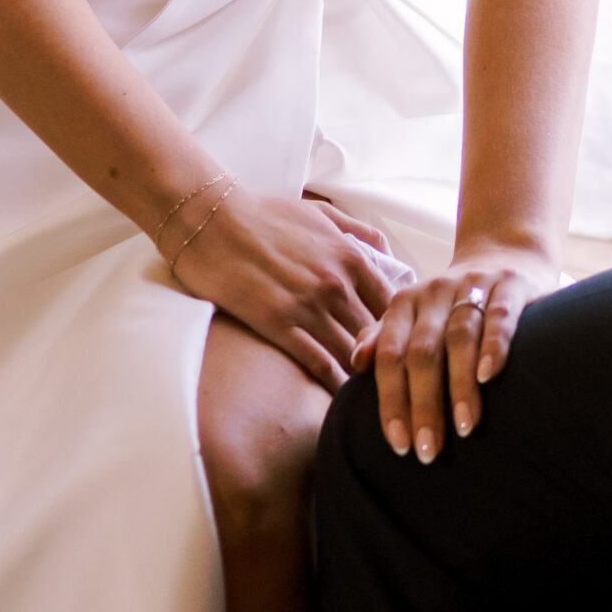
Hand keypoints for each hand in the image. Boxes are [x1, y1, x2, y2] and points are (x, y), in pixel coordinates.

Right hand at [163, 186, 403, 393]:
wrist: (213, 220)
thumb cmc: (265, 214)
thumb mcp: (319, 213)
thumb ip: (357, 230)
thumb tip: (386, 249)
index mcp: (351, 257)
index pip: (393, 305)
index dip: (398, 329)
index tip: (393, 345)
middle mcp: (337, 284)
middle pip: (378, 334)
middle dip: (385, 358)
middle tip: (389, 381)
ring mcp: (309, 307)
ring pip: (352, 354)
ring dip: (362, 376)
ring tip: (369, 396)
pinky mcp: (279, 326)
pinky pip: (319, 364)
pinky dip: (333, 384)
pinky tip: (339, 399)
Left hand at [351, 242, 556, 462]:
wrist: (505, 256)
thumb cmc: (452, 304)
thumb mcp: (414, 316)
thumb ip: (385, 338)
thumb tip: (357, 363)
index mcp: (405, 302)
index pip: (391, 355)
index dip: (392, 401)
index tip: (399, 446)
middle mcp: (434, 292)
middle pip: (422, 351)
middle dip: (424, 405)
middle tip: (428, 451)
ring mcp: (473, 285)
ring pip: (460, 337)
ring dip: (459, 385)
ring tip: (463, 428)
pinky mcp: (509, 285)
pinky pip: (499, 316)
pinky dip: (494, 346)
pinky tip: (489, 376)